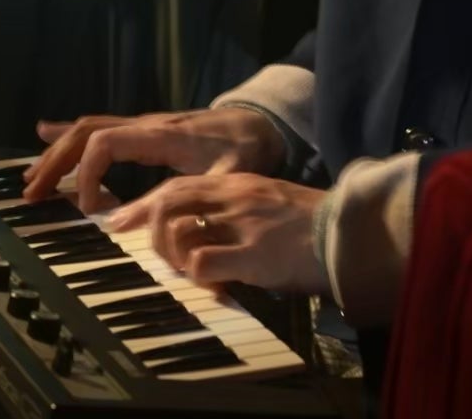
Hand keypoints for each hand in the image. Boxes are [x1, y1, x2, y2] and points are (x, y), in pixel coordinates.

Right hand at [21, 107, 286, 213]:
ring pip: (86, 129)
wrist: (260, 122)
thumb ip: (191, 196)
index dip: (88, 175)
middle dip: (55, 163)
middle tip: (32, 193)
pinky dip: (70, 134)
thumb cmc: (245, 149)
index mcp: (159, 135)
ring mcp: (141, 125)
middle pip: (84, 134)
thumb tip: (150, 224)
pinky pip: (99, 127)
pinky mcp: (143, 130)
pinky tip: (46, 133)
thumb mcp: (226, 177)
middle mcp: (144, 125)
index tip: (90, 209)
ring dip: (57, 153)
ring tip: (32, 177)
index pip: (104, 144)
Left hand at [105, 172, 327, 294]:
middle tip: (157, 256)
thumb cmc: (314, 225)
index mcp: (236, 184)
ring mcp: (242, 224)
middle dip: (149, 231)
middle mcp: (233, 197)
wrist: (352, 232)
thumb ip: (236, 209)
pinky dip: (198, 279)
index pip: (176, 186)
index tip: (119, 223)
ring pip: (176, 230)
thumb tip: (202, 232)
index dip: (143, 206)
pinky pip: (203, 262)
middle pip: (167, 203)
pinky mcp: (253, 253)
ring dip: (173, 257)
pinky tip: (215, 288)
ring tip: (191, 274)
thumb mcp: (269, 203)